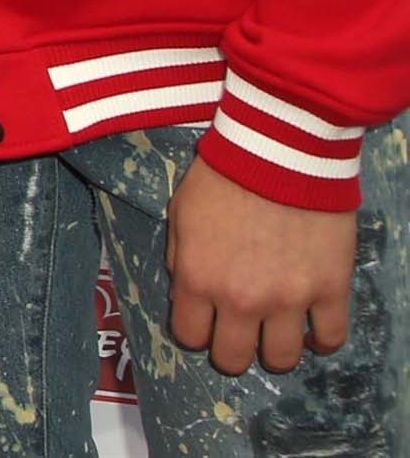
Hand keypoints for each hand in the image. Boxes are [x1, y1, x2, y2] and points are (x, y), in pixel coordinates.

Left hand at [166, 154, 356, 374]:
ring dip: (275, 351)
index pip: (190, 335)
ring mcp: (289, 300)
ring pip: (282, 359)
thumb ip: (181, 261)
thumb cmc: (223, 177)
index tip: (204, 321)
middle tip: (239, 332)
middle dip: (231, 350)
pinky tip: (312, 330)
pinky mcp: (330, 290)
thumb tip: (187, 296)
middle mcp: (241, 300)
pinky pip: (331, 338)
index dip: (195, 330)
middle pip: (233, 358)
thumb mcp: (180, 215)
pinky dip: (321, 341)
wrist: (279, 153)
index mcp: (198, 280)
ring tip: (275, 333)